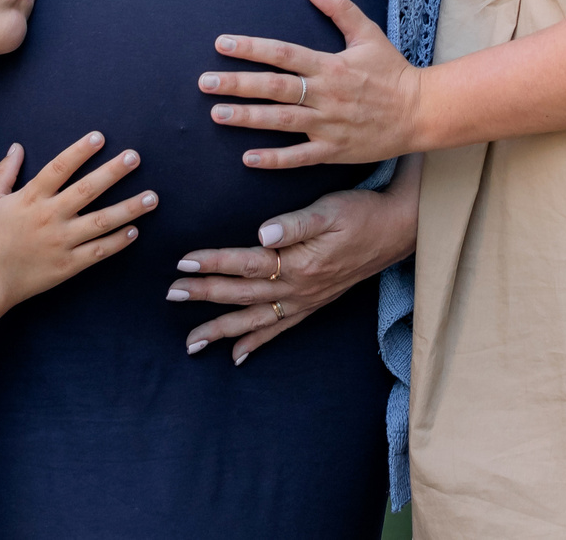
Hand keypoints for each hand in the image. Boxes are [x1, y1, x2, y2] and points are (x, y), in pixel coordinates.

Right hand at [0, 131, 154, 308]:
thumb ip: (4, 172)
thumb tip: (17, 146)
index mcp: (31, 198)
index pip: (59, 168)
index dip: (79, 151)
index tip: (100, 137)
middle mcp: (50, 217)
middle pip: (88, 190)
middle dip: (113, 172)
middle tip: (135, 157)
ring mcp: (62, 242)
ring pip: (101, 222)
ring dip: (129, 208)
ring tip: (152, 197)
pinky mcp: (68, 265)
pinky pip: (98, 251)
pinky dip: (117, 242)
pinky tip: (134, 231)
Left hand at [169, 180, 419, 363]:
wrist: (394, 232)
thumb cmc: (360, 214)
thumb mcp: (329, 209)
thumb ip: (294, 223)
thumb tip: (261, 233)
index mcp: (298, 263)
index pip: (246, 264)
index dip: (213, 263)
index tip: (183, 263)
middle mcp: (298, 288)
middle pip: (243, 294)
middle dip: (205, 295)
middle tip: (171, 294)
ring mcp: (305, 301)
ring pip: (256, 319)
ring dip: (222, 329)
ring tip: (191, 342)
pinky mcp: (312, 305)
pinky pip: (279, 330)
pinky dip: (257, 342)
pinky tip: (237, 355)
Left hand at [199, 0, 419, 169]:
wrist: (421, 112)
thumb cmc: (392, 71)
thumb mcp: (368, 33)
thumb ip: (338, 7)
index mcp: (330, 65)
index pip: (283, 53)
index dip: (251, 48)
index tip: (222, 44)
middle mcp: (325, 95)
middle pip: (275, 88)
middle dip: (238, 84)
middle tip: (205, 82)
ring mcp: (329, 125)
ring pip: (281, 122)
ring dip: (247, 118)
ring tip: (216, 113)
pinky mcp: (334, 150)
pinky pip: (299, 157)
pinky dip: (274, 159)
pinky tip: (248, 157)